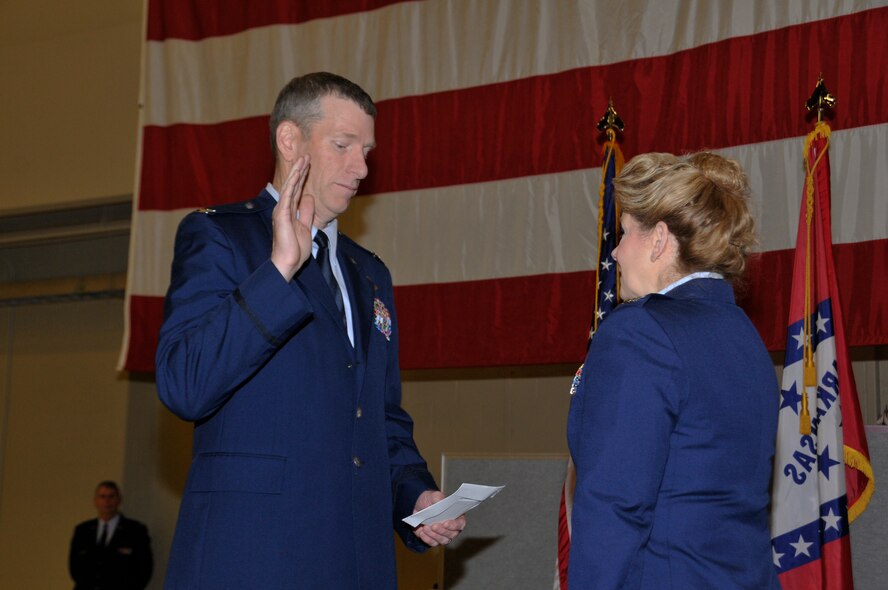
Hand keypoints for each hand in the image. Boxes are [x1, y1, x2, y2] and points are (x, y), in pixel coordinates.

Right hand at [271, 155, 312, 279]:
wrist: (288, 262)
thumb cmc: (295, 249)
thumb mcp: (306, 227)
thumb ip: (306, 212)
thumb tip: (309, 197)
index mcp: (289, 211)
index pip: (297, 190)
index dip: (303, 177)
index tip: (308, 165)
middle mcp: (284, 208)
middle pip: (293, 185)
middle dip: (300, 170)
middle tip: (306, 156)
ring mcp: (281, 210)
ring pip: (290, 187)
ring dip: (297, 172)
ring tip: (303, 159)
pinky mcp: (281, 214)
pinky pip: (288, 196)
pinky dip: (292, 184)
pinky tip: (297, 173)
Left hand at [412, 490, 465, 546]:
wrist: (418, 506)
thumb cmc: (430, 500)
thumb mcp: (434, 496)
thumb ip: (438, 498)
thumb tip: (440, 502)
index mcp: (456, 516)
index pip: (460, 524)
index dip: (454, 525)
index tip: (445, 523)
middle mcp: (452, 528)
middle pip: (452, 534)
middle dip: (442, 531)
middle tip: (434, 525)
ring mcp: (443, 535)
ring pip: (443, 540)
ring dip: (434, 535)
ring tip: (426, 527)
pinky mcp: (434, 539)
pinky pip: (432, 543)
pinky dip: (427, 539)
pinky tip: (422, 532)